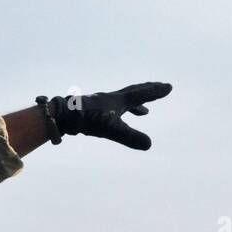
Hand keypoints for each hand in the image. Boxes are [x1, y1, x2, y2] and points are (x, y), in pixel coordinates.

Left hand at [44, 82, 172, 149]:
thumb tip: (149, 144)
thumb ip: (130, 137)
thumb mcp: (111, 130)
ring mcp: (101, 105)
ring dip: (135, 104)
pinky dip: (119, 113)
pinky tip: (115, 121)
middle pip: (134, 92)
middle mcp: (111, 99)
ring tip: (145, 112)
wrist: (62, 115)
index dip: (156, 92)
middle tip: (161, 88)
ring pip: (122, 101)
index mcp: (119, 101)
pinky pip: (111, 110)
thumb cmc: (87, 120)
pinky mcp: (92, 112)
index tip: (169, 87)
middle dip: (148, 91)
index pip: (142, 94)